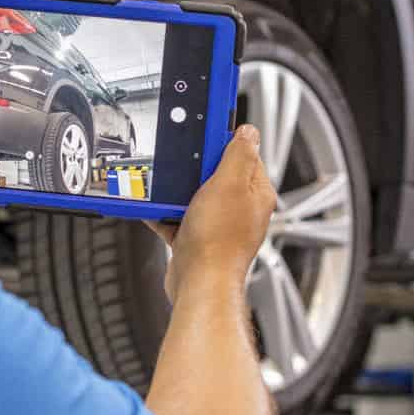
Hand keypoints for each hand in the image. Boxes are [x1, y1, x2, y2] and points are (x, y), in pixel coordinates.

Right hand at [156, 123, 272, 302]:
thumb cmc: (219, 242)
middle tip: (184, 164)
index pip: (245, 154)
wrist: (199, 283)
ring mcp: (219, 225)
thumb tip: (248, 131)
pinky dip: (167, 214)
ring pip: (196, 196)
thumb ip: (239, 154)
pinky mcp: (198, 239)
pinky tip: (157, 210)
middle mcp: (241, 210)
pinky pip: (179, 218)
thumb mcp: (229, 184)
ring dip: (179, 192)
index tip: (207, 131)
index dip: (224, 141)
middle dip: (196, 168)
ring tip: (170, 190)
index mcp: (256, 193)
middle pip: (217, 174)